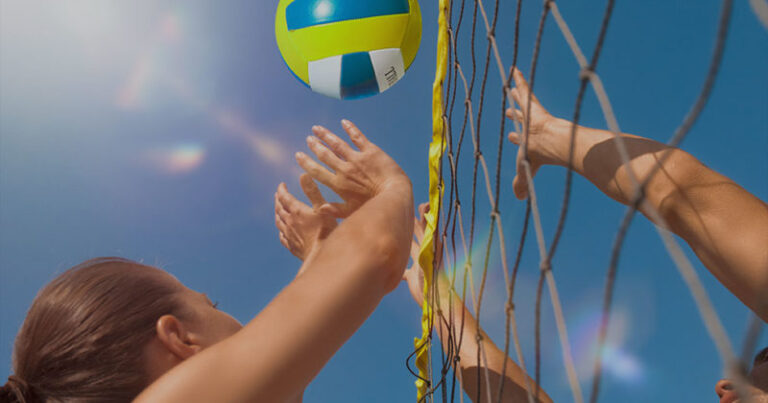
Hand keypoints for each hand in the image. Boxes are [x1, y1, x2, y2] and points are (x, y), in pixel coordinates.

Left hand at [274, 175, 337, 265]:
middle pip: (279, 209)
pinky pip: (282, 237)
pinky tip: (282, 232)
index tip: (281, 184)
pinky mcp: (292, 246)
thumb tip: (303, 174)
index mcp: (296, 211)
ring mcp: (289, 235)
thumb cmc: (325, 231)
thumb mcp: (321, 208)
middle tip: (278, 195)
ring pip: (279, 222)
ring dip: (277, 214)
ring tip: (277, 210)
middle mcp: (289, 222)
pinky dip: (281, 230)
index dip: (282, 190)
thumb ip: (312, 191)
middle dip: (278, 200)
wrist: (321, 256)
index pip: (285, 197)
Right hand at [295, 120, 410, 217]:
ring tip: (316, 129)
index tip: (298, 155)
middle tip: (308, 139)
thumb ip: (334, 210)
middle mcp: (345, 169)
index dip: (306, 162)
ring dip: (325, 135)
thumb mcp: (351, 212)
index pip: (317, 171)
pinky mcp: (371, 151)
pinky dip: (350, 128)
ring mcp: (357, 159)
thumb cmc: (372, 207)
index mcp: (339, 184)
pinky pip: (358, 137)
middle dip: (315, 146)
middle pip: (325, 155)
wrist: (394, 195)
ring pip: (337, 144)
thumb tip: (319, 208)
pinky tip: (344, 122)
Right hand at [403, 203, 442, 305]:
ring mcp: (418, 265)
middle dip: (413, 223)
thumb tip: (426, 213)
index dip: (424, 215)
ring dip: (405, 241)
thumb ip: (427, 234)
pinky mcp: (412, 277)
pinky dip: (396, 268)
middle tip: (406, 211)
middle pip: (418, 234)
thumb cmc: (433, 277)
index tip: (422, 203)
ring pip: (410, 249)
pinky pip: (402, 270)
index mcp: (429, 246)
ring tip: (398, 230)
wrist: (434, 300)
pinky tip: (389, 265)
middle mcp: (424, 253)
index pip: (426, 226)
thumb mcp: (429, 252)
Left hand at [505, 68, 564, 198]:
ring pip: (523, 102)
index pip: (522, 139)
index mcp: (531, 142)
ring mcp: (533, 115)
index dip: (516, 138)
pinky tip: (513, 69)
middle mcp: (532, 127)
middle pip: (522, 119)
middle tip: (508, 110)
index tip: (511, 136)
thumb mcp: (525, 171)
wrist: (554, 142)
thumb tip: (519, 198)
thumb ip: (521, 184)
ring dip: (518, 94)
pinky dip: (519, 79)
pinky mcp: (533, 104)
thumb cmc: (540, 157)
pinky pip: (525, 88)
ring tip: (512, 86)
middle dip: (516, 115)